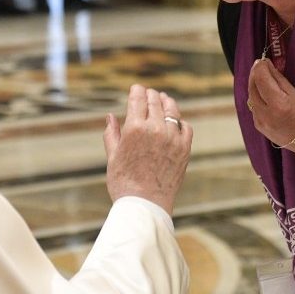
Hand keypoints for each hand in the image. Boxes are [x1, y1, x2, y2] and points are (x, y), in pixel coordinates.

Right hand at [103, 84, 191, 214]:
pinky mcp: (185, 149)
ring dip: (167, 102)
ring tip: (164, 100)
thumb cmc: (123, 183)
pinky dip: (180, 122)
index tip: (137, 88)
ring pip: (172, 110)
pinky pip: (185, 127)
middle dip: (151, 95)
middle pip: (155, 100)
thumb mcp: (112, 156)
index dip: (137, 90)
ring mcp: (172, 138)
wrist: (145, 205)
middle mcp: (155, 129)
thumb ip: (111, 133)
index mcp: (134, 128)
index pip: (138, 98)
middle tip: (149, 94)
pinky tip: (175, 122)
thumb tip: (109, 116)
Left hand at [247, 58, 294, 160]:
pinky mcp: (258, 126)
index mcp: (278, 103)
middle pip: (252, 87)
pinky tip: (261, 92)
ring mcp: (260, 121)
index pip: (261, 79)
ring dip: (253, 85)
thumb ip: (278, 79)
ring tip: (260, 76)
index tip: (262, 60)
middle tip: (259, 65)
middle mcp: (265, 113)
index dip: (260, 67)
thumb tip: (266, 65)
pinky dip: (255, 97)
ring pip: (250, 97)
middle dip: (255, 74)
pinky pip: (253, 107)